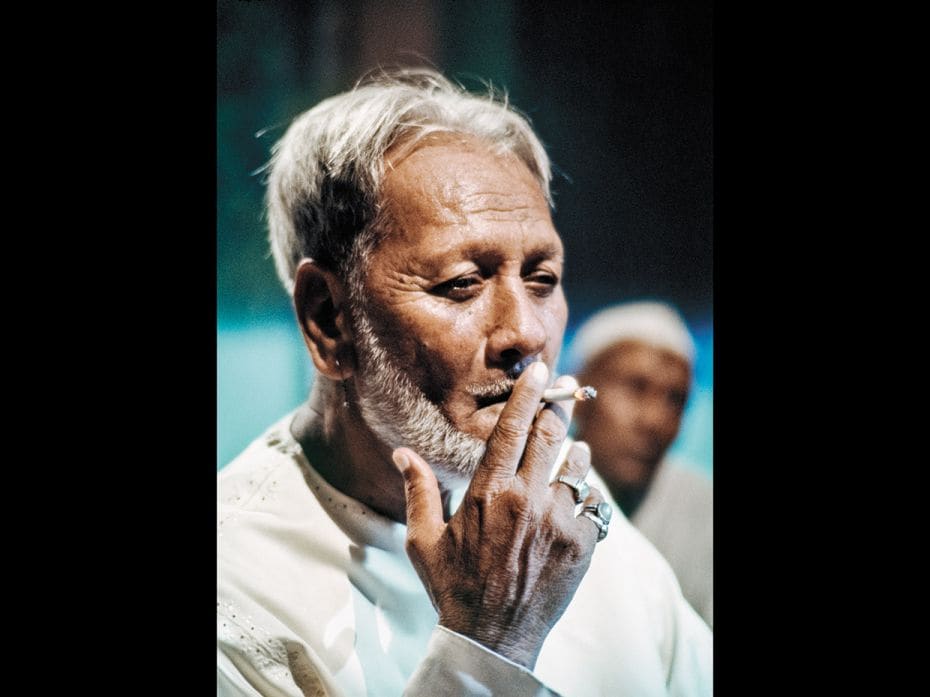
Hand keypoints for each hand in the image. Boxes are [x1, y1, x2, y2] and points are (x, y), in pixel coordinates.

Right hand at [392, 361, 604, 668]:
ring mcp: (557, 521)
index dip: (527, 394)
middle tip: (566, 389)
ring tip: (574, 449)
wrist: (492, 637)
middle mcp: (525, 499)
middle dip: (559, 407)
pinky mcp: (581, 543)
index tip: (540, 371)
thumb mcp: (423, 540)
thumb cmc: (453, 587)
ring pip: (578, 465)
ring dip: (576, 452)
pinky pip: (592, 505)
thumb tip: (403, 453)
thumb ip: (418, 491)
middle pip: (550, 435)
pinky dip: (585, 497)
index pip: (510, 429)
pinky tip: (576, 501)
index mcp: (487, 492)